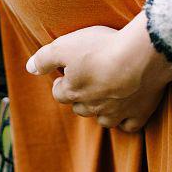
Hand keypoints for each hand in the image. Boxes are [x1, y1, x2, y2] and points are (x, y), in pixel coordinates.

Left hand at [25, 10, 171, 132]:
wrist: (142, 55)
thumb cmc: (102, 47)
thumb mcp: (65, 45)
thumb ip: (44, 57)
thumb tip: (30, 67)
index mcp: (73, 91)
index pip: (59, 93)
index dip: (62, 82)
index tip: (67, 72)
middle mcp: (92, 106)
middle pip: (80, 107)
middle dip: (80, 96)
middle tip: (87, 80)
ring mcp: (117, 112)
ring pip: (103, 119)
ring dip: (101, 109)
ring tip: (105, 94)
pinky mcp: (140, 113)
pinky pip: (129, 126)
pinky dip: (126, 120)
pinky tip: (127, 110)